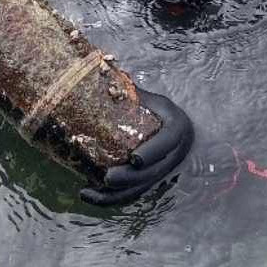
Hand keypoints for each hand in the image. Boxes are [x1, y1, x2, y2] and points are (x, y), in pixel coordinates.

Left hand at [80, 89, 193, 205]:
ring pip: (141, 188)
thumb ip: (130, 90)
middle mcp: (175, 152)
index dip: (153, 152)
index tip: (135, 159)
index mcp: (177, 126)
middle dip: (130, 178)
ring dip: (116, 195)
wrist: (168, 121)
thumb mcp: (148, 95)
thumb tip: (101, 67)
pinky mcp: (151, 180)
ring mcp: (164, 169)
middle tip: (107, 177)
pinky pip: (133, 193)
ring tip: (88, 192)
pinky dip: (112, 198)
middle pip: (154, 172)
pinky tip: (89, 194)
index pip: (169, 141)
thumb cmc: (153, 104)